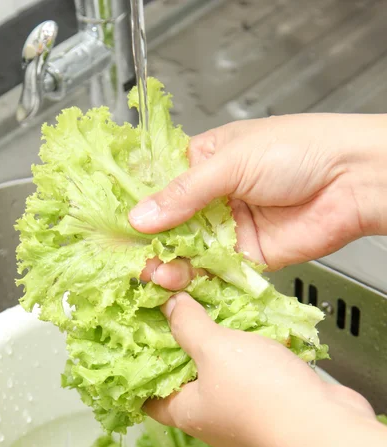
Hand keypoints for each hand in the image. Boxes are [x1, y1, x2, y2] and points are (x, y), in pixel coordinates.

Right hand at [133, 114, 386, 286]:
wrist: (352, 181)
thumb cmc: (301, 149)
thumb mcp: (231, 161)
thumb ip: (185, 194)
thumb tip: (142, 216)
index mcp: (205, 161)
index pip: (158, 185)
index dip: (135, 204)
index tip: (112, 223)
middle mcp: (214, 197)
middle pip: (169, 223)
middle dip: (148, 240)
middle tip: (127, 255)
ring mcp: (229, 228)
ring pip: (187, 250)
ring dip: (167, 261)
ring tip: (150, 269)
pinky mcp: (246, 257)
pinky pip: (213, 270)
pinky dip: (193, 277)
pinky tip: (175, 278)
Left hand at [144, 293, 373, 446]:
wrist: (322, 426)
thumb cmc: (259, 392)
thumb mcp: (215, 348)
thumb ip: (189, 325)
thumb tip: (169, 307)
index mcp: (186, 412)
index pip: (148, 398)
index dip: (139, 372)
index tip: (138, 344)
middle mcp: (211, 419)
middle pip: (186, 382)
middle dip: (183, 350)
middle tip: (180, 317)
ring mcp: (242, 417)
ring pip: (222, 378)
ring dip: (221, 351)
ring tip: (217, 317)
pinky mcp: (271, 409)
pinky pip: (253, 378)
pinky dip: (251, 357)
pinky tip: (256, 333)